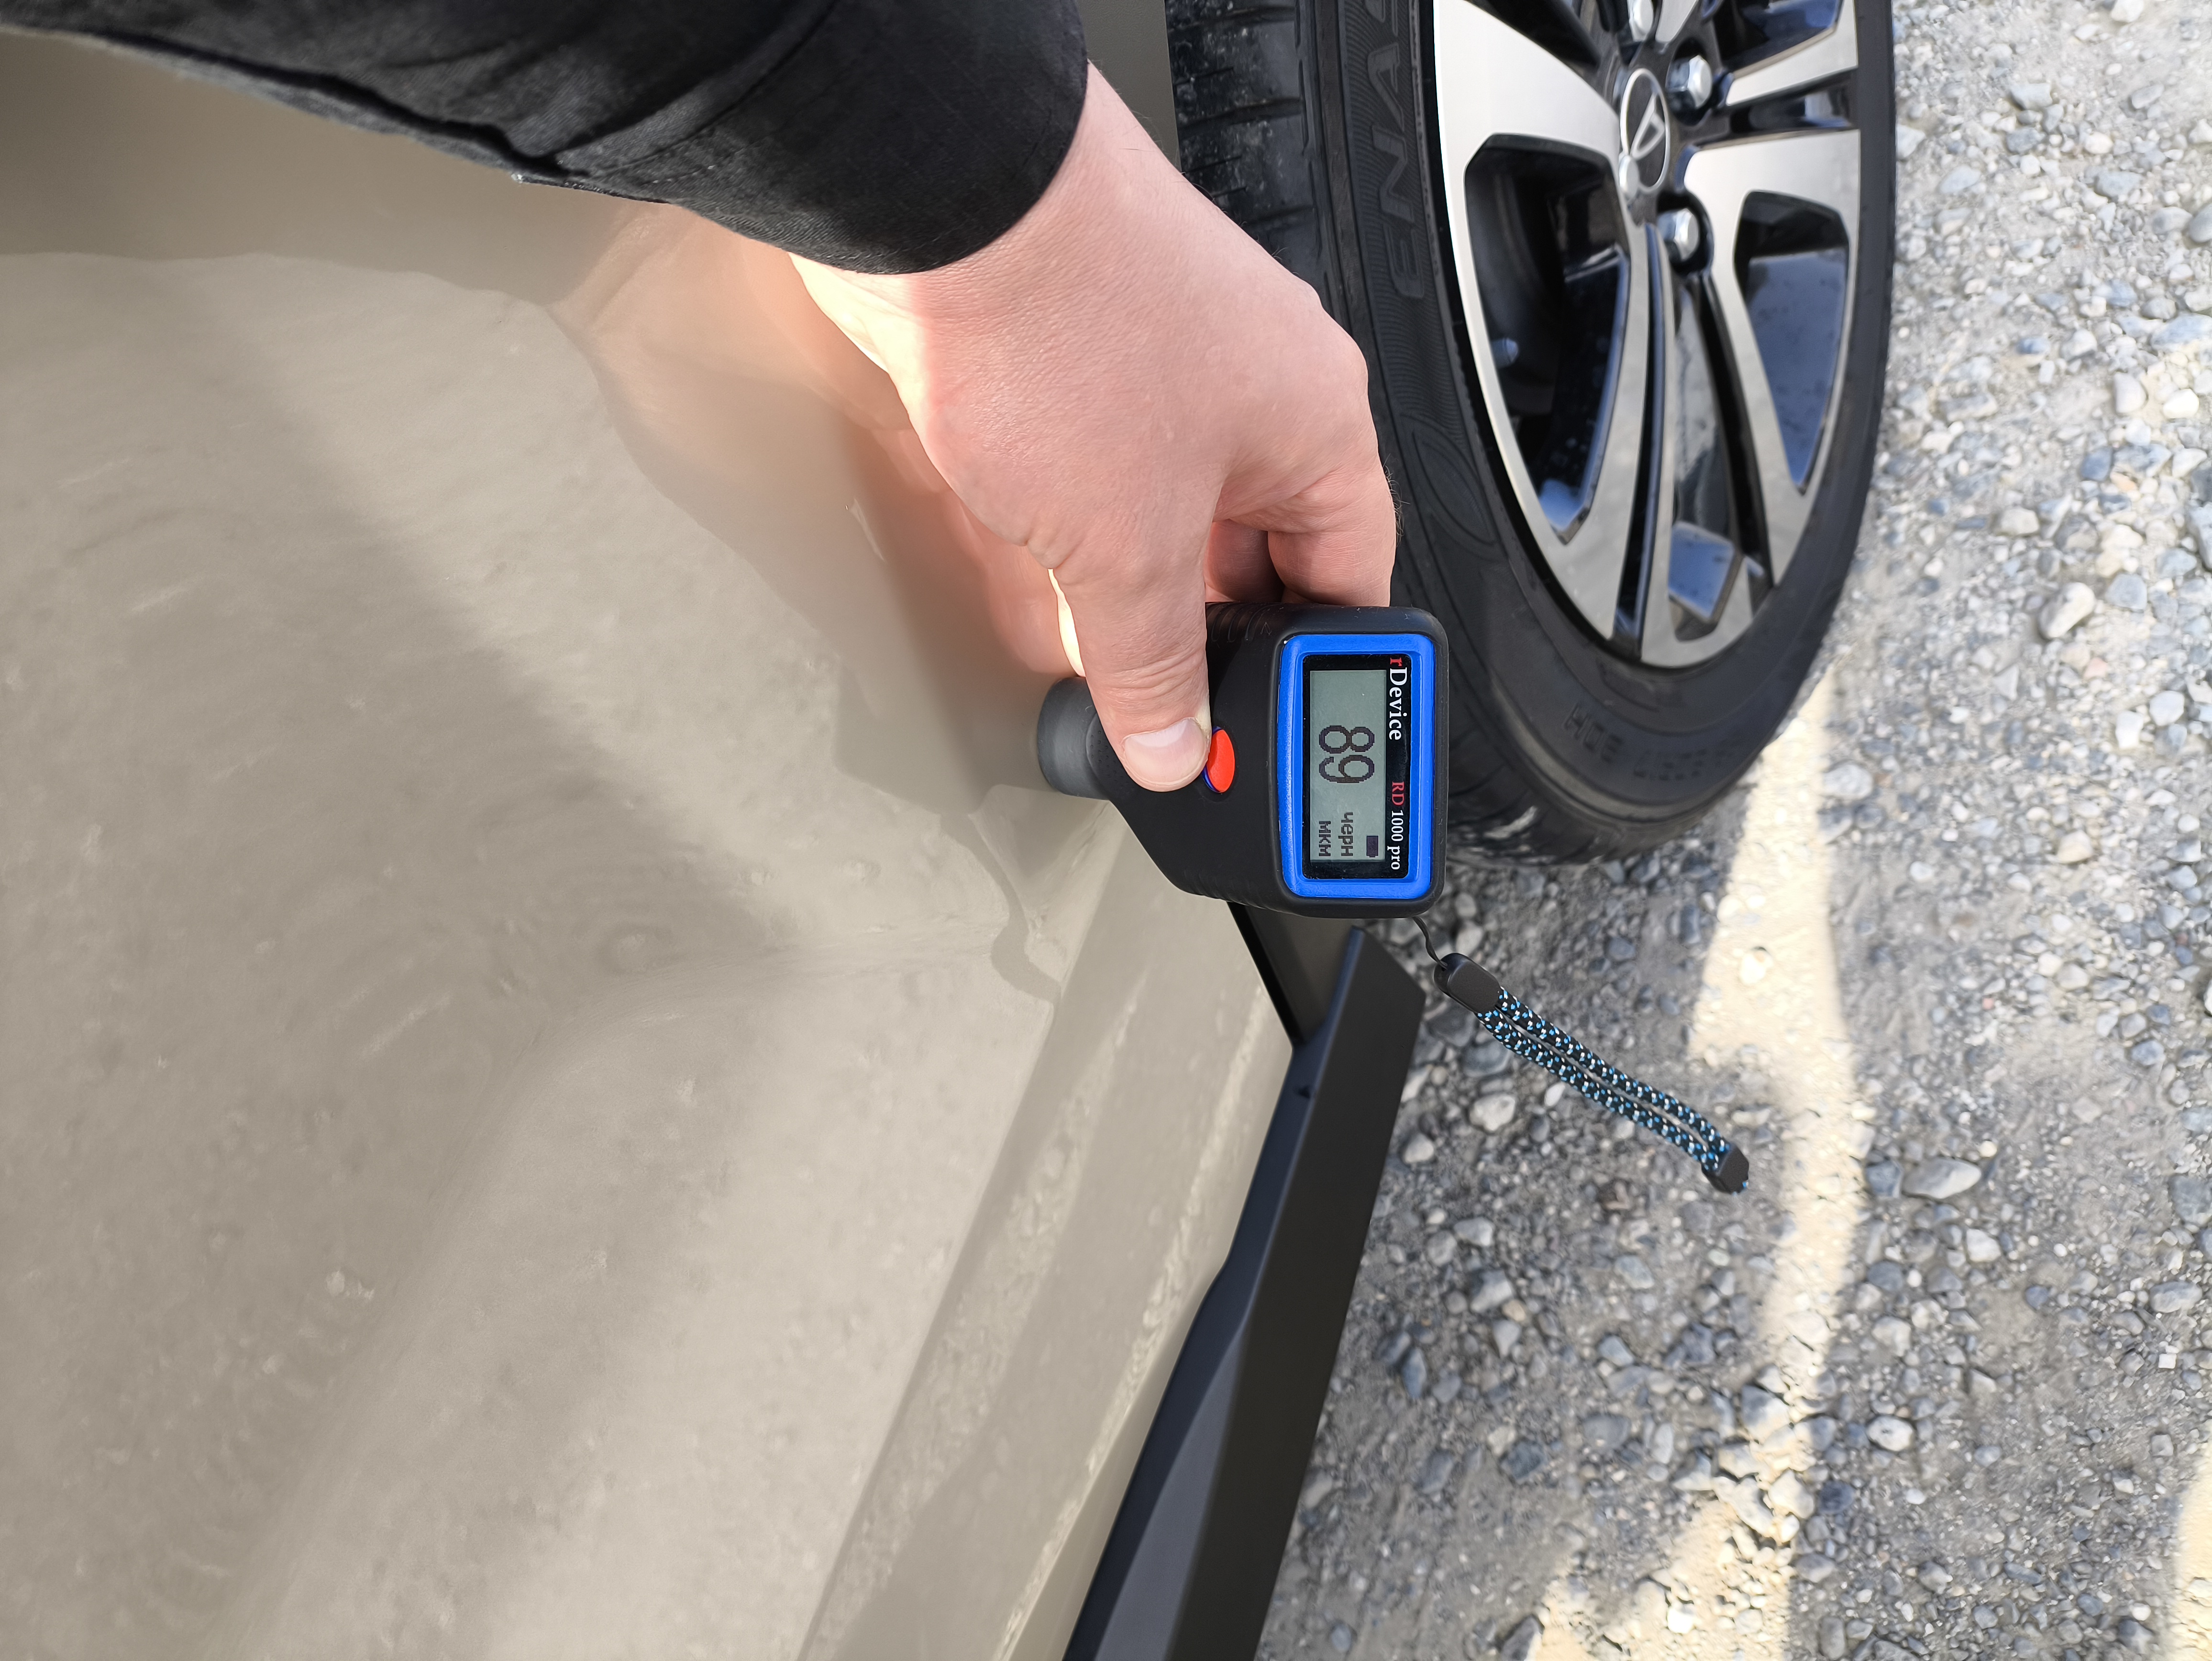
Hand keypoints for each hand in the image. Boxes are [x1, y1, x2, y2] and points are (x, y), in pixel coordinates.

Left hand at [796, 67, 1396, 789]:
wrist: (934, 203)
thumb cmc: (1068, 326)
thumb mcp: (1128, 550)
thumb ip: (1153, 664)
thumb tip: (1172, 740)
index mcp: (1315, 420)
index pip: (1347, 571)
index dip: (1310, 661)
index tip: (1268, 724)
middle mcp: (1245, 387)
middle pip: (1244, 552)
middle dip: (1198, 639)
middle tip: (1167, 716)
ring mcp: (1148, 372)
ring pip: (1151, 522)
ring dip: (1117, 604)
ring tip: (1093, 682)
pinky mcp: (1058, 368)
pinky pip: (1072, 488)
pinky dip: (1053, 554)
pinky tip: (1024, 611)